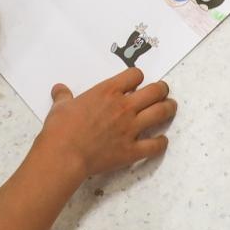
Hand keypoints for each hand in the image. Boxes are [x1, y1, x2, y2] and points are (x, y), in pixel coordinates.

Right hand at [36, 68, 174, 179]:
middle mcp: (124, 106)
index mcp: (108, 91)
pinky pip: (155, 145)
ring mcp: (131, 128)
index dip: (137, 77)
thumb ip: (63, 96)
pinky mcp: (132, 150)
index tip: (136, 82)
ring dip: (169, 108)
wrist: (64, 155)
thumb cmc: (61, 128)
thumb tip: (59, 88)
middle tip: (162, 91)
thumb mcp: (60, 107)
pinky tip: (162, 141)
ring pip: (161, 113)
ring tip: (170, 107)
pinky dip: (161, 143)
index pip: (135, 75)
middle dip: (162, 89)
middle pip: (155, 91)